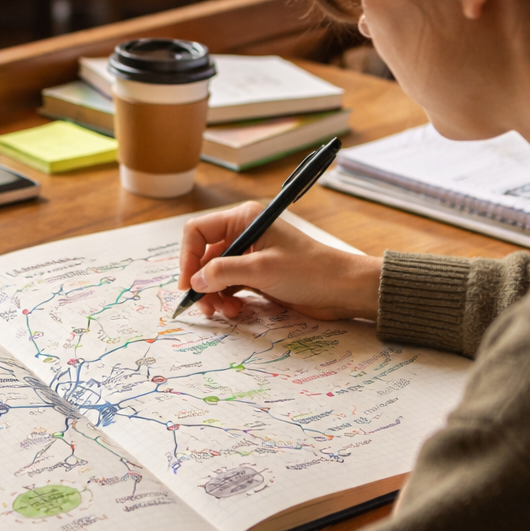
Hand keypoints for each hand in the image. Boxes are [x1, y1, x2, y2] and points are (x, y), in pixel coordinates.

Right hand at [177, 202, 381, 320]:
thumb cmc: (308, 271)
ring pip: (214, 274)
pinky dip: (226, 299)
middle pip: (203, 256)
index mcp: (243, 219)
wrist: (342, 289)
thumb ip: (222, 273)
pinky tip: (236, 310)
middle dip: (201, 282)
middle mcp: (243, 233)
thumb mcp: (261, 270)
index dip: (187, 257)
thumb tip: (194, 282)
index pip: (197, 232)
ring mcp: (250, 255)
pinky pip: (228, 286)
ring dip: (213, 294)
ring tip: (225, 311)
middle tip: (205, 307)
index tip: (187, 285)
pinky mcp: (257, 275)